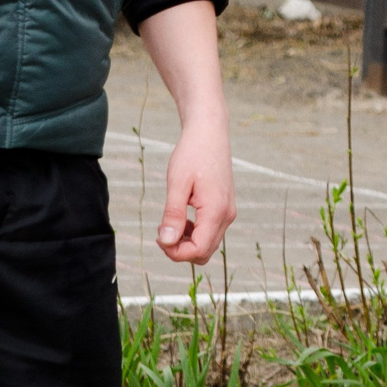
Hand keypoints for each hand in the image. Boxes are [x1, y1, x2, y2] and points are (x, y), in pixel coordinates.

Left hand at [158, 116, 235, 263]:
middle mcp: (227, 215)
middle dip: (180, 251)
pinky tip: (180, 218)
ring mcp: (228, 212)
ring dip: (186, 242)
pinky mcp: (224, 208)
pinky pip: (210, 232)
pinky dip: (193, 233)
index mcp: (216, 211)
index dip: (175, 252)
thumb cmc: (192, 154)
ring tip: (169, 222)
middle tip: (161, 232)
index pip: (198, 250)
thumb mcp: (177, 184)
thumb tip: (167, 242)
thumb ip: (173, 215)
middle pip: (204, 253)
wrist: (209, 133)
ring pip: (208, 244)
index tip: (158, 236)